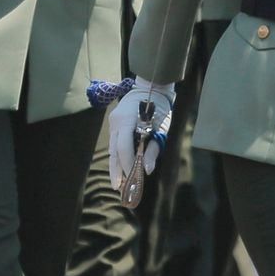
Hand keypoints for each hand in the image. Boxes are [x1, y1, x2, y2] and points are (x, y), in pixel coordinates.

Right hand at [107, 77, 174, 193]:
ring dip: (115, 165)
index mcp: (127, 121)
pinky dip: (118, 156)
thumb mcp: (162, 127)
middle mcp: (116, 122)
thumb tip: (148, 170)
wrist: (150, 87)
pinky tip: (120, 168)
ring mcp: (113, 122)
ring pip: (112, 148)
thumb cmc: (160, 108)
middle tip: (118, 188)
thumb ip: (153, 148)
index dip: (128, 164)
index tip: (133, 177)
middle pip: (114, 151)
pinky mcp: (114, 123)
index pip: (124, 148)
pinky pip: (115, 143)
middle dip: (117, 170)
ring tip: (117, 183)